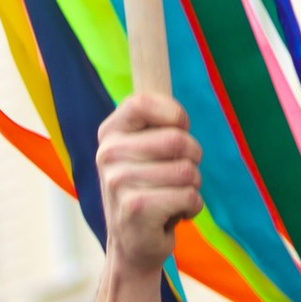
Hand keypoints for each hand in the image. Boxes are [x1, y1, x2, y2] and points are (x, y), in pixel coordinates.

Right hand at [88, 93, 201, 301]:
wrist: (133, 248)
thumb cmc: (148, 191)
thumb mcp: (144, 151)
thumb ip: (157, 121)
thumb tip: (157, 54)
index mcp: (109, 134)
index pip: (144, 102)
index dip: (175, 115)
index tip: (179, 130)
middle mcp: (108, 155)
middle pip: (179, 139)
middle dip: (192, 159)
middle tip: (177, 177)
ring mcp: (118, 182)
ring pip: (189, 171)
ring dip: (192, 188)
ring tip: (171, 199)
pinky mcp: (136, 209)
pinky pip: (189, 196)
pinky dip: (191, 208)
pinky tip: (172, 217)